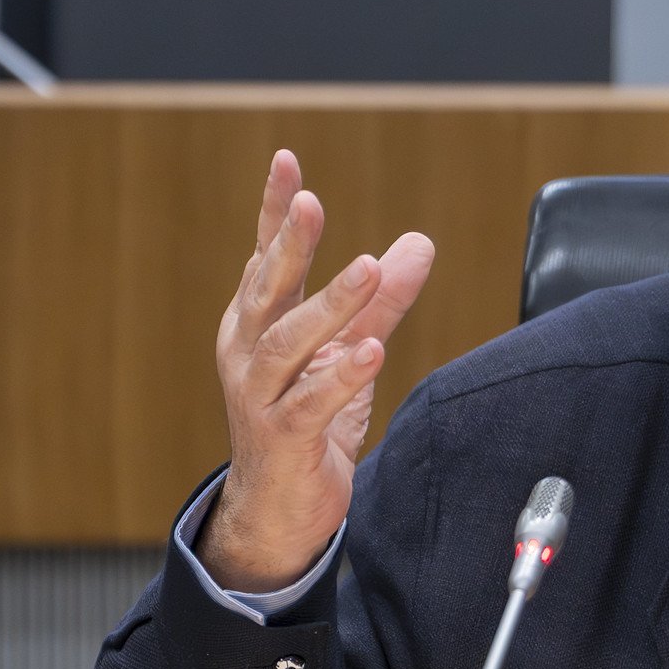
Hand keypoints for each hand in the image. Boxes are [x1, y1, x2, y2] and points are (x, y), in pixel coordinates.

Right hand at [199, 150, 435, 590]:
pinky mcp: (281, 439)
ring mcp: (259, 396)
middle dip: (288, 244)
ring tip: (366, 269)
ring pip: (288, 344)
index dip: (274, 211)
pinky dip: (340, 377)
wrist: (280, 507)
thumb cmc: (308, 421)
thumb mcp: (350, 350)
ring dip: (329, 305)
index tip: (287, 161)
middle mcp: (249, 353)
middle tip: (311, 203)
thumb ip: (383, 299)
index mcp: (259, 324)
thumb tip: (419, 242)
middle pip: (267, 289)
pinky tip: (371, 351)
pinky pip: (309, 405)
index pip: (265, 258)